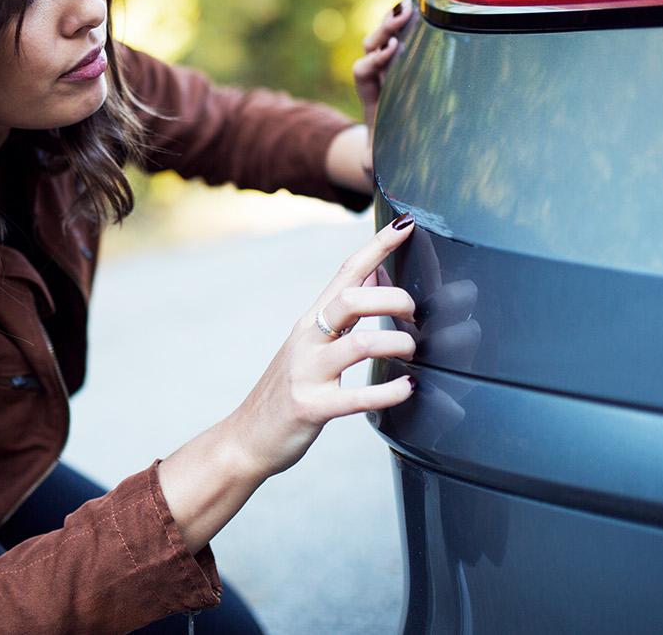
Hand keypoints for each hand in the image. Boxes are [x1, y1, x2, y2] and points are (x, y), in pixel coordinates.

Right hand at [225, 214, 416, 479]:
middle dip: (393, 299)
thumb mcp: (311, 343)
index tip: (407, 225)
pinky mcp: (310, 408)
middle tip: (416, 315)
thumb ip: (343, 312)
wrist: (246, 437)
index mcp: (310, 321)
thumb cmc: (288, 390)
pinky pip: (357, 397)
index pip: (346, 273)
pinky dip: (389, 392)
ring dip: (396, 343)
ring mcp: (307, 373)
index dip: (377, 247)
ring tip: (414, 352)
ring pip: (358, 344)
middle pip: (351, 299)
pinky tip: (409, 389)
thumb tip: (377, 273)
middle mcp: (306, 339)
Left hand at [354, 0, 413, 166]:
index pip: (363, 72)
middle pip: (371, 46)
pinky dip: (409, 22)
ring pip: (385, 36)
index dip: (373, 61)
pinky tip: (424, 4)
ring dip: (394, 21)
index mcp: (370, 97)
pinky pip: (403, 37)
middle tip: (401, 18)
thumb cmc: (388, 151)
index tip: (389, 52)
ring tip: (410, 5)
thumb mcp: (380, 160)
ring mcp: (391, 67)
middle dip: (384, 31)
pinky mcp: (406, 62)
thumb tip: (368, 166)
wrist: (386, 143)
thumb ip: (373, 162)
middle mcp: (378, 77)